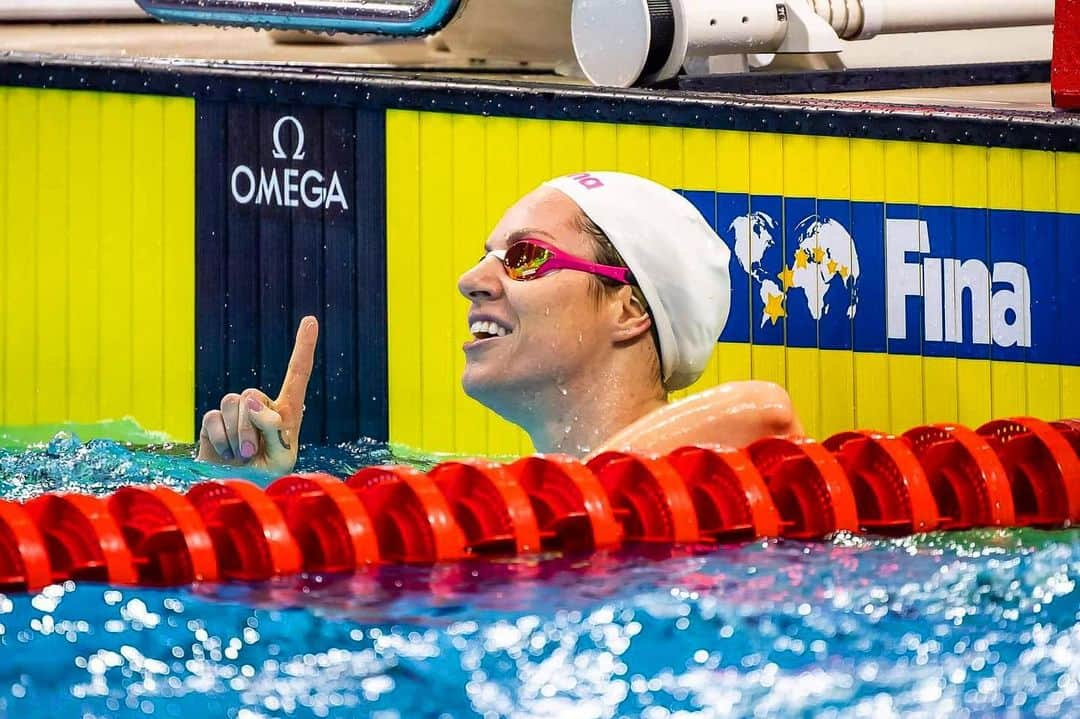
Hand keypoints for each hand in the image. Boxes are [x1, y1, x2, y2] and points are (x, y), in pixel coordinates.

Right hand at [196, 316, 318, 474]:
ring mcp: (235, 413)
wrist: (240, 493)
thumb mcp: (282, 457)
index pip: (297, 373)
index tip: (310, 320)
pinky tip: (226, 455)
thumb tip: (251, 402)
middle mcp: (260, 406)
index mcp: (286, 411)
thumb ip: (274, 429)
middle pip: (252, 394)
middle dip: (251, 425)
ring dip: (236, 435)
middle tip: (254, 452)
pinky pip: (211, 419)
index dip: (303, 347)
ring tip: (243, 456)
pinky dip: (219, 440)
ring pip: (231, 403)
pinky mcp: (213, 423)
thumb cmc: (269, 478)